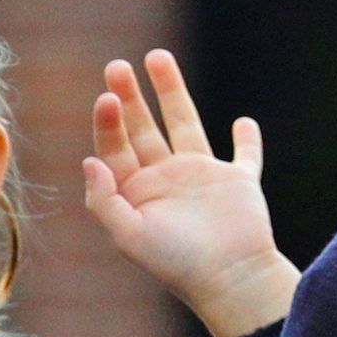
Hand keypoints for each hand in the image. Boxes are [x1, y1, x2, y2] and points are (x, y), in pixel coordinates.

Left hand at [85, 51, 299, 336]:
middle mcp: (165, 181)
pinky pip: (245, 156)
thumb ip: (104, 200)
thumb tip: (89, 160)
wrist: (229, 280)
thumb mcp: (129, 236)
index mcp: (136, 193)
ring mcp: (203, 179)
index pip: (115, 147)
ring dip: (172, 92)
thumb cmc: (176, 263)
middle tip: (116, 66)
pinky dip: (247, 140)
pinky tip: (242, 122)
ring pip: (185, 125)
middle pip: (142, 129)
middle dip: (130, 97)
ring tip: (158, 57)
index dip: (108, 121)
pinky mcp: (239, 183)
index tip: (107, 97)